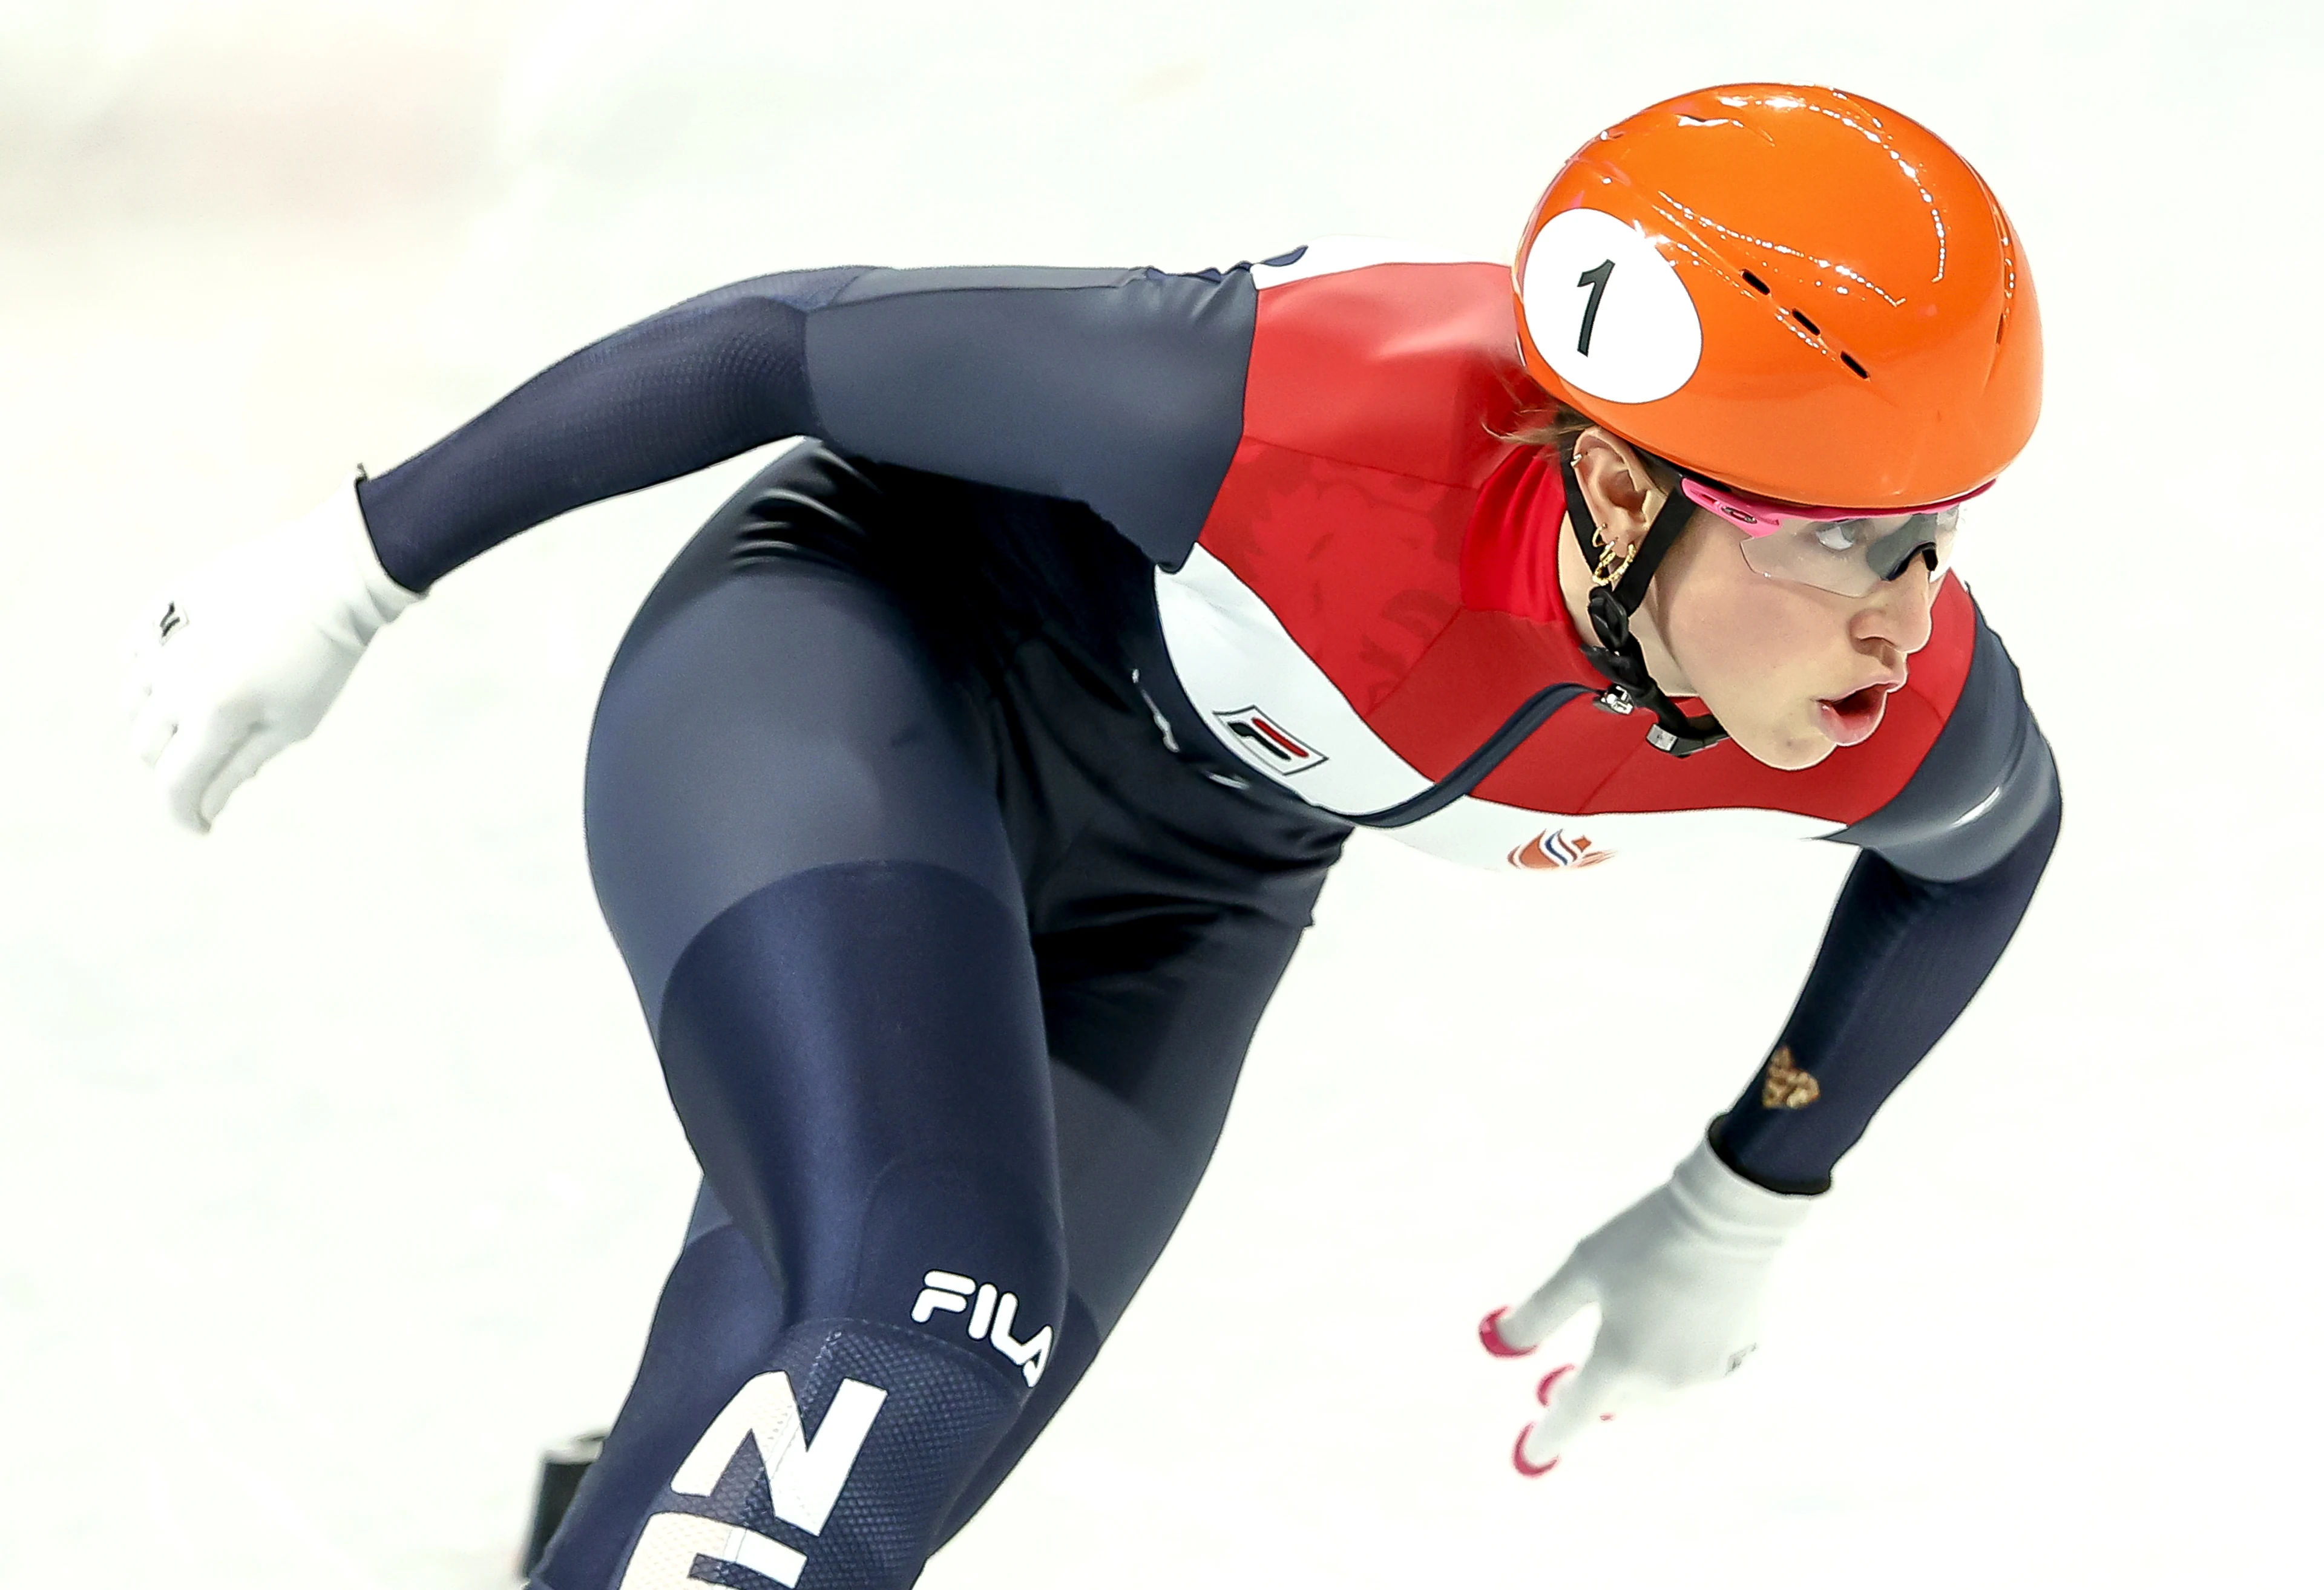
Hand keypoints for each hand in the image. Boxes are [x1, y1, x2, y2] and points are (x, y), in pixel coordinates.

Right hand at [124, 479, 417, 832]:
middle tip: (209, 765)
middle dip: (173, 767)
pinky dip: (145, 673)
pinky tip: (176, 676)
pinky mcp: (164, 604)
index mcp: (215, 712)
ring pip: (131, 701)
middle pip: (146, 745)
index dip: (183, 813)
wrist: (331, 575)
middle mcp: (178, 677)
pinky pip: (131, 651)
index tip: (200, 826)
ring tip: (196, 718)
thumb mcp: (293, 722)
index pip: (175, 783)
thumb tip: (205, 808)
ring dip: (155, 721)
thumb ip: (240, 766)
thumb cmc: (323, 656)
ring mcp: (165, 638)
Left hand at [1479, 1131, 1815, 1474]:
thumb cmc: (1647, 1236)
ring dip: (1630, 1377)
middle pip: (1615, 1400)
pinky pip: (1692, 1370)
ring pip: (1655, 1389)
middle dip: (1588, 1393)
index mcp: (1620, 1359)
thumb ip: (1540, 1312)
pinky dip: (1670, 1358)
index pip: (1573, 1413)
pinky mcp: (1737, 1353)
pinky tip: (1671, 1321)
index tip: (1531, 1457)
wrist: (1731, 1213)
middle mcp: (1664, 1378)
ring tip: (1616, 1347)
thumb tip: (1499, 1342)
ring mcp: (1705, 1371)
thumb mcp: (1581, 1268)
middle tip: (1559, 1382)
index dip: (1549, 1435)